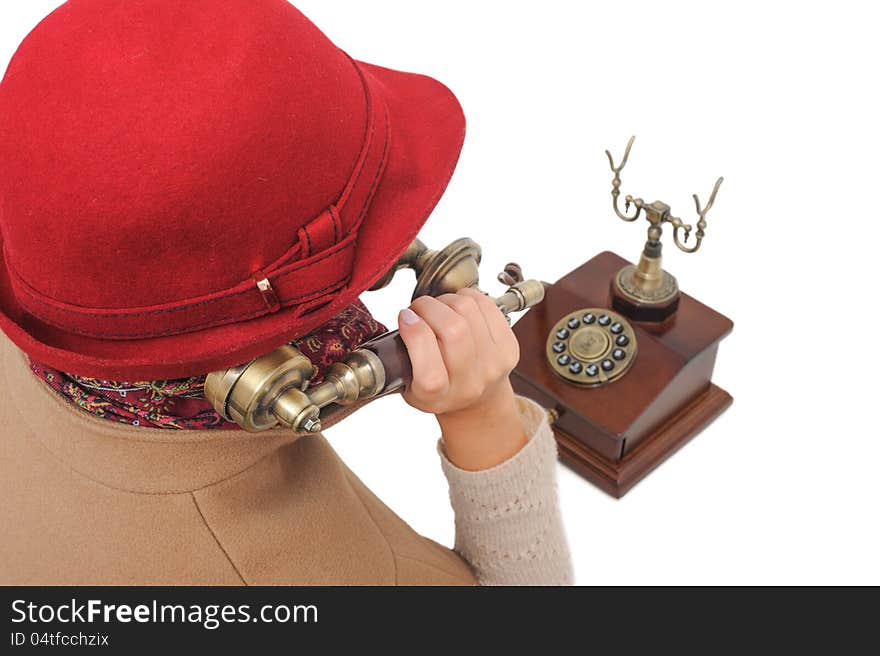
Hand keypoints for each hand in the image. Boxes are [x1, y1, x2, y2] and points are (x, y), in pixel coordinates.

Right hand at [397, 287, 526, 470]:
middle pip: (453, 330)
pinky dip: (467, 296)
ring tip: (438, 308)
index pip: (429, 370)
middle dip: (428, 307)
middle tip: (419, 308)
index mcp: (439, 397)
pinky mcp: (508, 346)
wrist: (477, 400)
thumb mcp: (408, 385)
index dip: (414, 334)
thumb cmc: (438, 389)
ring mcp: (494, 365)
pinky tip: (458, 306)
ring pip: (468, 310)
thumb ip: (400, 359)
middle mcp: (470, 384)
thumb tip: (407, 318)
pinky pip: (486, 305)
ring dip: (446, 299)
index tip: (405, 317)